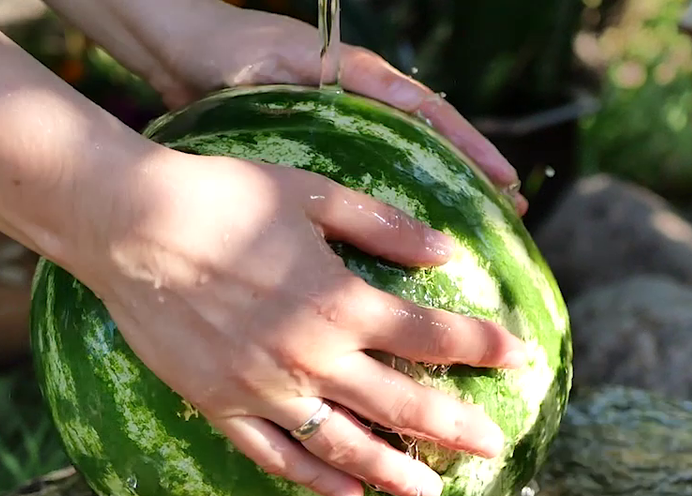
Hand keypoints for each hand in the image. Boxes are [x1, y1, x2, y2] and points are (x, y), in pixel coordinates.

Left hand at [40, 0, 527, 213]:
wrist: (179, 53)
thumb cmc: (226, 55)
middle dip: (471, 174)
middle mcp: (358, 103)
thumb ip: (332, 85)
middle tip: (512, 212)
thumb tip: (401, 104)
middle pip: (430, 141)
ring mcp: (340, 127)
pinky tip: (408, 245)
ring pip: (403, 166)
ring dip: (440, 197)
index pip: (428, 114)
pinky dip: (392, 210)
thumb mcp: (277, 68)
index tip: (504, 180)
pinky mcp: (316, 152)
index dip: (469, 148)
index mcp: (357, 80)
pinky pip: (365, 184)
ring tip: (477, 233)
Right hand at [81, 150, 526, 495]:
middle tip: (495, 446)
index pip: (431, 335)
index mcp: (340, 302)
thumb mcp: (313, 195)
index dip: (483, 346)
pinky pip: (277, 457)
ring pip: (345, 447)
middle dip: (456, 427)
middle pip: (401, 405)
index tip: (520, 356)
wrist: (130, 225)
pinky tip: (349, 494)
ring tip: (433, 491)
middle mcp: (310, 357)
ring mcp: (265, 389)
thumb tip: (447, 252)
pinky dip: (317, 480)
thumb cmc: (224, 197)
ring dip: (395, 471)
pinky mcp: (221, 405)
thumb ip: (384, 227)